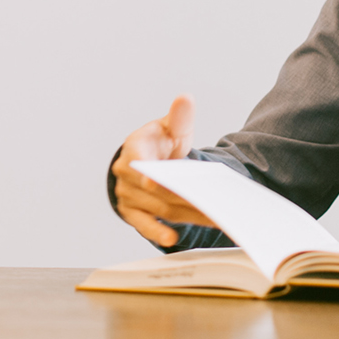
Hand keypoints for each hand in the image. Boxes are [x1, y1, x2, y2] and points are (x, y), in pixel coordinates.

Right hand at [111, 95, 217, 246]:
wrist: (147, 161)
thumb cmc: (159, 143)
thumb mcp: (169, 127)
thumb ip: (178, 117)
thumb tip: (185, 99)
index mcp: (134, 148)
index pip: (138, 161)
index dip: (146, 173)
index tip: (154, 183)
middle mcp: (126, 174)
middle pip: (156, 190)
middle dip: (183, 197)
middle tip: (208, 203)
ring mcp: (128, 195)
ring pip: (158, 208)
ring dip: (184, 215)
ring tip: (211, 218)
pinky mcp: (132, 213)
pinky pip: (145, 225)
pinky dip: (158, 232)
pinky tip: (171, 238)